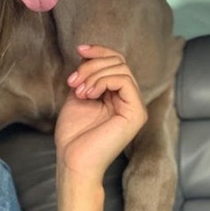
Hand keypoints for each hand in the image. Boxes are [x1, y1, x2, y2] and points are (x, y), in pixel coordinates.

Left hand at [55, 44, 147, 182]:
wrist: (73, 160)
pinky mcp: (136, 113)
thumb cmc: (74, 134)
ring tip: (79, 91)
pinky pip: (124, 81)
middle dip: (92, 65)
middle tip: (73, 82)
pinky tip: (89, 94)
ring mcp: (135, 106)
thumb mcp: (78, 95)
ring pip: (121, 68)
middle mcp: (129, 99)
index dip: (99, 51)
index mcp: (117, 95)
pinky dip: (102, 81)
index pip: (116, 61)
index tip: (79, 50)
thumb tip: (87, 56)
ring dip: (93, 74)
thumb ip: (86, 77)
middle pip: (118, 61)